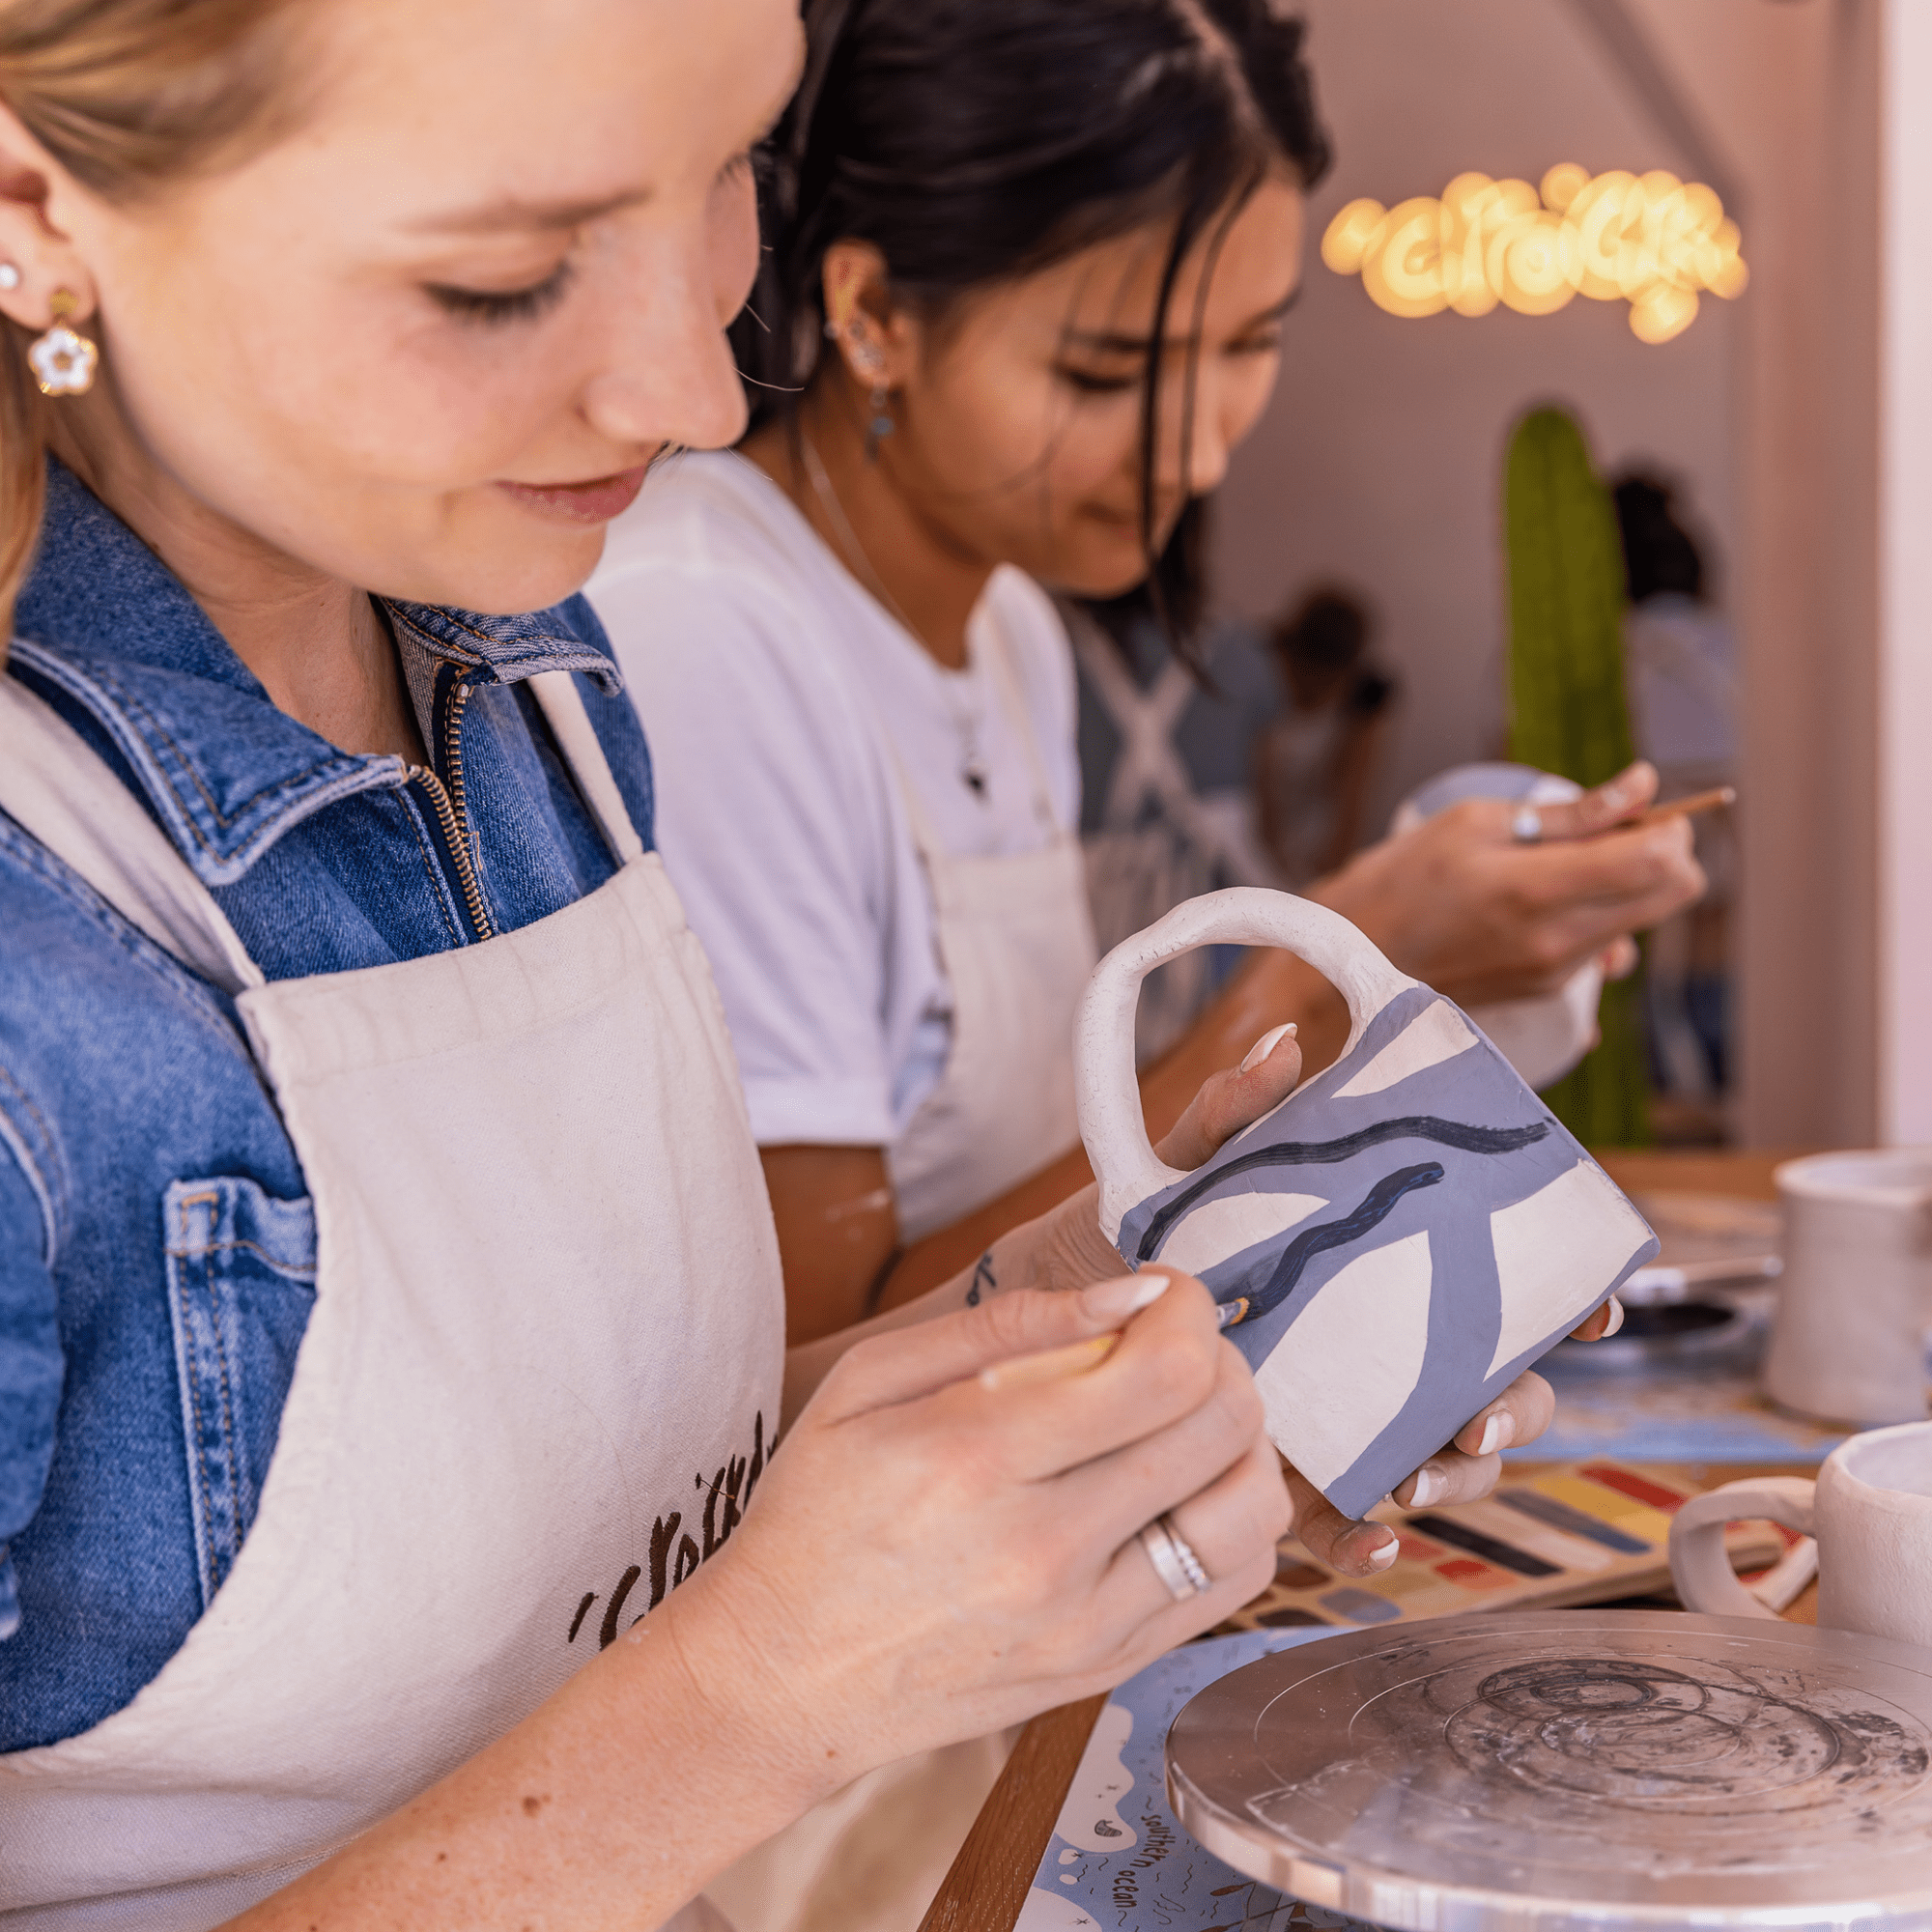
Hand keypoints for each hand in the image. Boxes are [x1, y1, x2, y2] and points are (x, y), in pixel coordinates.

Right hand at [682, 1270, 1288, 1789]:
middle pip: (1221, 1426)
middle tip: (1168, 1345)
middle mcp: (1045, 1550)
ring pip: (1250, 1508)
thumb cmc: (816, 1516)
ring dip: (1240, 1439)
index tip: (1162, 1295)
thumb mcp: (867, 1383)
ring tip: (1181, 1418)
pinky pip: (1236, 1583)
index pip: (1162, 1369)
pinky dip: (1234, 1518)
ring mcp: (1087, 1623)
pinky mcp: (1109, 1669)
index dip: (1189, 1308)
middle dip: (1217, 1355)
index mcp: (979, 1458)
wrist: (782, 1676)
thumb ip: (1004, 1322)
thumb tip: (1128, 1292)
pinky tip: (1178, 1490)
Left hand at [986, 1024, 1600, 1581]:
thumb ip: (1231, 1115)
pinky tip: (1370, 1543)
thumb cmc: (1136, 1232)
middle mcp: (1382, 1350)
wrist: (1051, 1317)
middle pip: (1495, 1385)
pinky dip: (1370, 1547)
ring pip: (1442, 1463)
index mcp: (1382, 1269)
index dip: (1566, 1298)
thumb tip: (1285, 1044)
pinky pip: (1352, 1529)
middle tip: (1478, 1413)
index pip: (1497, 1281)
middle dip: (1512, 1407)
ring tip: (1415, 1475)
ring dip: (1452, 1479)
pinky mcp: (1292, 1483)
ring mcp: (1346, 1423)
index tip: (1594, 1308)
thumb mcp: (1182, 1169)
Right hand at [1312, 761, 1704, 1005]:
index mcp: (1538, 890)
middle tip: (1612, 829)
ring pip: (1644, 920)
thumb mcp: (1475, 823)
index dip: (1670, 826)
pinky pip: (1607, 946)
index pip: (1662, 862)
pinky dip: (1600, 914)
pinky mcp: (1548, 992)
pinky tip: (1547, 899)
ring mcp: (1556, 973)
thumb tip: (1642, 785)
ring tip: (1563, 863)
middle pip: (1674, 894)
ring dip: (1628, 884)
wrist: (1351, 963)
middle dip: (1663, 853)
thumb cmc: (1400, 880)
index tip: (1638, 808)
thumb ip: (1570, 813)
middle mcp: (1559, 941)